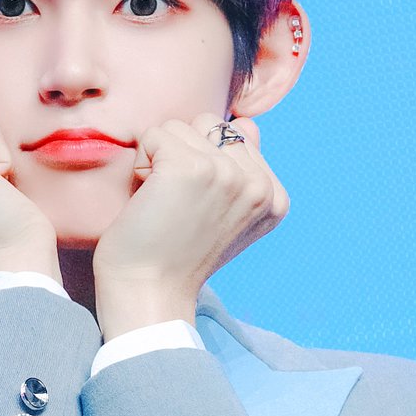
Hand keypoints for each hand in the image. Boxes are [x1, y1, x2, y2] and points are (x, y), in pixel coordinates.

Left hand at [92, 114, 288, 327]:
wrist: (148, 292)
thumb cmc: (175, 256)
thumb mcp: (227, 215)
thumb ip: (243, 169)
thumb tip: (245, 123)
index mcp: (275, 198)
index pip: (237, 136)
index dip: (203, 164)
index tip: (196, 209)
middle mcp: (259, 185)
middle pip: (209, 124)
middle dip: (183, 154)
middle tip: (175, 203)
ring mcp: (228, 174)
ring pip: (180, 127)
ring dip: (159, 158)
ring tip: (161, 202)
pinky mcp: (191, 169)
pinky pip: (154, 134)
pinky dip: (141, 163)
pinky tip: (146, 199)